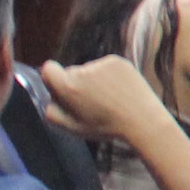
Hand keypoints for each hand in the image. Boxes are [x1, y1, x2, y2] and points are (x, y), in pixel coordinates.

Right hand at [39, 53, 168, 141]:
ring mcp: (101, 64)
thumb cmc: (105, 127)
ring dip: (94, 81)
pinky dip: (109, 76)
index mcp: (68, 86)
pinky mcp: (117, 61)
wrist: (142, 120)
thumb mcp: (72, 128)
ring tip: (109, 99)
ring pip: (89, 70)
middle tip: (91, 103)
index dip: (53, 79)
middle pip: (71, 72)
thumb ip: (52, 112)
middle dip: (76, 84)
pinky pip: (105, 66)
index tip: (61, 89)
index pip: (48, 69)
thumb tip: (49, 99)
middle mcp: (82, 70)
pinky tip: (118, 91)